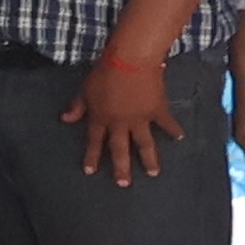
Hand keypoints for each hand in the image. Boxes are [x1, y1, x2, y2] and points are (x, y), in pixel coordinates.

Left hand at [69, 57, 183, 184]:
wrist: (129, 60)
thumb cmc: (103, 72)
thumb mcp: (85, 89)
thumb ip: (77, 106)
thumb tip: (65, 119)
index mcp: (100, 118)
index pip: (94, 141)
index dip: (91, 156)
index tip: (90, 172)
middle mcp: (120, 123)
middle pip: (119, 149)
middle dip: (121, 168)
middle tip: (123, 184)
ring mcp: (140, 119)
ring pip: (144, 144)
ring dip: (149, 160)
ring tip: (154, 173)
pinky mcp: (157, 110)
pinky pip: (166, 123)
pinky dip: (173, 130)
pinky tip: (180, 138)